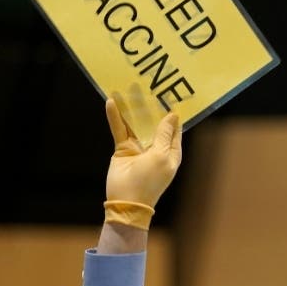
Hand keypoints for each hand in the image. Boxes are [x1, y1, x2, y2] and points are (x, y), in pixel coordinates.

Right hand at [104, 99, 181, 228]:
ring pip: (136, 122)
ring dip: (133, 107)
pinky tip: (111, 102)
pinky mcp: (123, 149)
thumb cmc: (149, 181)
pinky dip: (116, 116)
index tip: (172, 94)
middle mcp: (157, 148)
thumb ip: (164, 134)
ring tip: (128, 86)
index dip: (174, 112)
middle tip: (149, 84)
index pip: (175, 128)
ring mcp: (139, 148)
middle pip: (154, 122)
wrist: (126, 201)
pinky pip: (120, 129)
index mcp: (172, 152)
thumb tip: (173, 115)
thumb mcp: (161, 156)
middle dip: (152, 105)